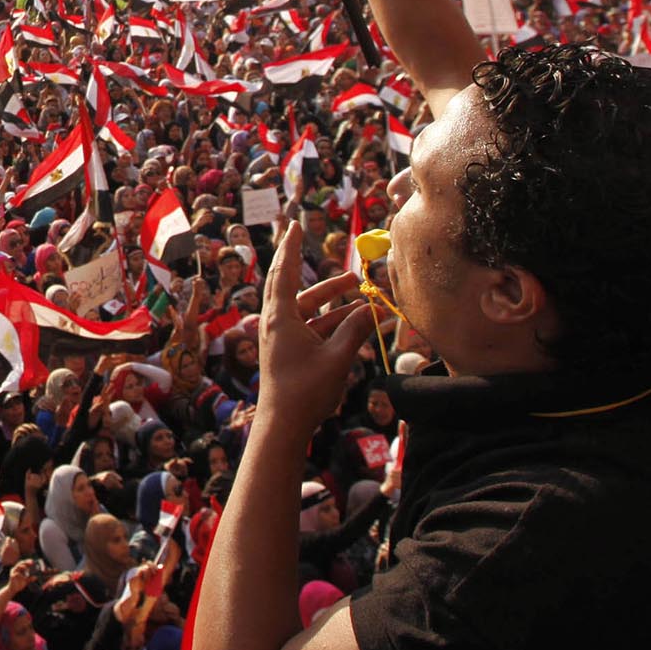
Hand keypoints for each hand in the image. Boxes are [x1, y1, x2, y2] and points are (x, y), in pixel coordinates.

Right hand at [10, 558, 39, 593]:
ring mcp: (13, 572)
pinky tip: (23, 574)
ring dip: (22, 566)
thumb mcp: (26, 581)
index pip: (23, 563)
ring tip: (27, 567)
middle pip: (20, 563)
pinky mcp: (12, 576)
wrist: (13, 589)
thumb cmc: (19, 584)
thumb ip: (30, 579)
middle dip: (26, 562)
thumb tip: (36, 577)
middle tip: (31, 562)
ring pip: (17, 567)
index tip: (32, 561)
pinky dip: (19, 573)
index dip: (27, 562)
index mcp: (19, 569)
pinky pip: (16, 573)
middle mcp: (16, 569)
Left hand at [255, 222, 373, 434]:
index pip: (285, 271)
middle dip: (322, 275)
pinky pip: (312, 327)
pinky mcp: (289, 351)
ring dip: (334, 302)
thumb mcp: (338, 357)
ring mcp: (282, 337)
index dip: (292, 246)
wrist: (283, 424)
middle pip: (294, 285)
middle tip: (343, 265)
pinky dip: (332, 322)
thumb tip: (373, 309)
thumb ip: (356, 330)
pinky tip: (357, 322)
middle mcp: (277, 322)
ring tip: (362, 294)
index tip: (296, 224)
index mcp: (280, 316)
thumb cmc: (305, 391)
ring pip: (309, 309)